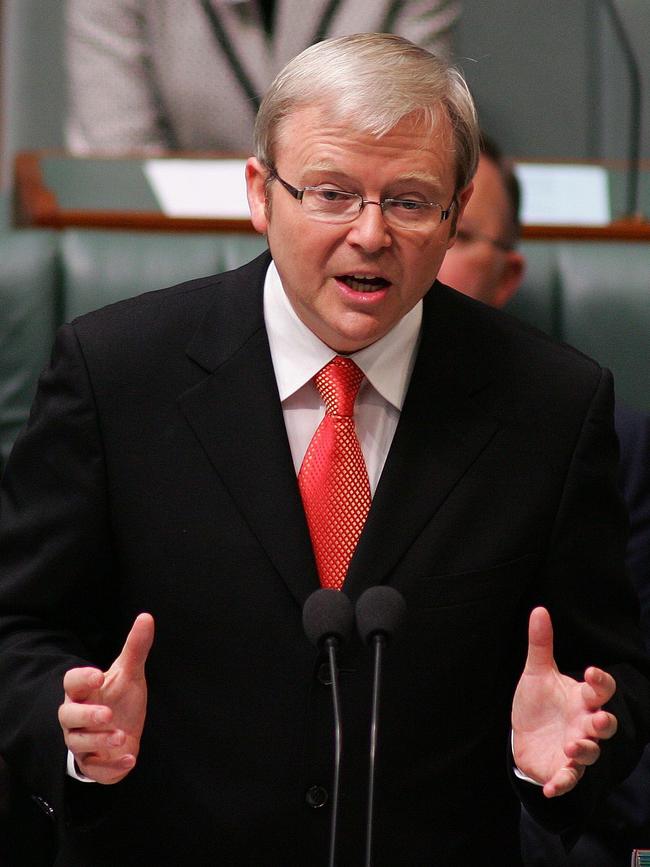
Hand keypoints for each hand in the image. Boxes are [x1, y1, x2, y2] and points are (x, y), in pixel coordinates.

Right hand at [58, 613, 153, 783]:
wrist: (121, 731)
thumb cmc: (118, 697)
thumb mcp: (129, 673)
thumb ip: (136, 648)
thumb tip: (147, 617)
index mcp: (82, 692)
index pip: (71, 683)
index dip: (82, 678)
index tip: (98, 675)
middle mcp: (76, 718)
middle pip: (68, 716)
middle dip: (87, 716)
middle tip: (108, 714)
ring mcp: (81, 742)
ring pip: (80, 744)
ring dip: (101, 741)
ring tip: (122, 736)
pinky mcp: (92, 764)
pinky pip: (95, 769)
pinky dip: (112, 767)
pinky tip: (131, 759)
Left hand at [512, 607, 616, 797]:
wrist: (525, 735)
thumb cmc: (538, 702)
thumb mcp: (537, 672)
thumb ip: (540, 644)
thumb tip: (539, 609)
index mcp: (582, 698)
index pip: (601, 690)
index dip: (601, 681)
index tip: (592, 671)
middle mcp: (584, 724)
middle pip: (605, 724)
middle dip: (604, 722)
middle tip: (597, 719)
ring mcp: (576, 748)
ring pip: (591, 752)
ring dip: (585, 750)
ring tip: (573, 746)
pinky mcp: (562, 769)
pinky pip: (568, 779)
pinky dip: (562, 784)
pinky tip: (551, 787)